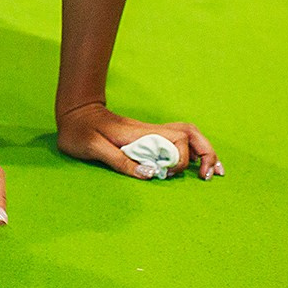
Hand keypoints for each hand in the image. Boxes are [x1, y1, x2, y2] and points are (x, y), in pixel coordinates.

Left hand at [56, 102, 220, 179]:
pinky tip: (195, 166)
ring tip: (213, 172)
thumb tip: (151, 174)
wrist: (74, 112)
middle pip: (190, 133)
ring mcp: (151, 133)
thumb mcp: (91, 147)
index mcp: (140, 134)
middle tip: (210, 175)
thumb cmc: (78, 131)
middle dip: (206, 153)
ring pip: (188, 135)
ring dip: (204, 152)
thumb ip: (119, 161)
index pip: (176, 142)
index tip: (168, 174)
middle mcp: (150, 131)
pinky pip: (178, 141)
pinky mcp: (148, 137)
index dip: (179, 160)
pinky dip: (193, 152)